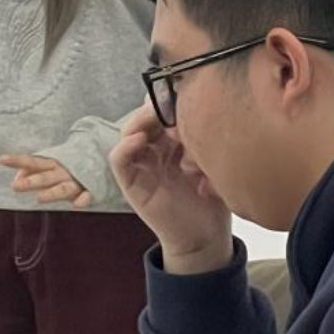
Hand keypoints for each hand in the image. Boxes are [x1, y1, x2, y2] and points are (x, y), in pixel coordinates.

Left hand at [1, 154, 92, 207]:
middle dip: (31, 181)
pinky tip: (77, 205)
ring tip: (39, 199)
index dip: (17, 160)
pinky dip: (83, 200)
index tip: (2, 159)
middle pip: (45, 176)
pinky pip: (87, 195)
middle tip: (15, 186)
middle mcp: (63, 172)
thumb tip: (16, 180)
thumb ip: (31, 171)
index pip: (32, 161)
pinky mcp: (90, 190)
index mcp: (52, 163)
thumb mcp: (49, 166)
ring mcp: (77, 181)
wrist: (100, 160)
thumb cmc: (67, 167)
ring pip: (64, 188)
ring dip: (52, 193)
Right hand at [109, 100, 232, 271]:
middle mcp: (154, 149)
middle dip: (157, 108)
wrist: (205, 239)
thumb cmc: (213, 200)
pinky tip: (139, 140)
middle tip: (172, 105)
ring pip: (130, 132)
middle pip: (145, 117)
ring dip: (141, 122)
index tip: (185, 94)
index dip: (170, 100)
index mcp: (174, 141)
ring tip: (158, 119)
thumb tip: (208, 106)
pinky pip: (119, 159)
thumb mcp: (214, 162)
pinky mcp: (131, 182)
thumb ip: (206, 139)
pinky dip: (125, 147)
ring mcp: (141, 164)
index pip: (163, 110)